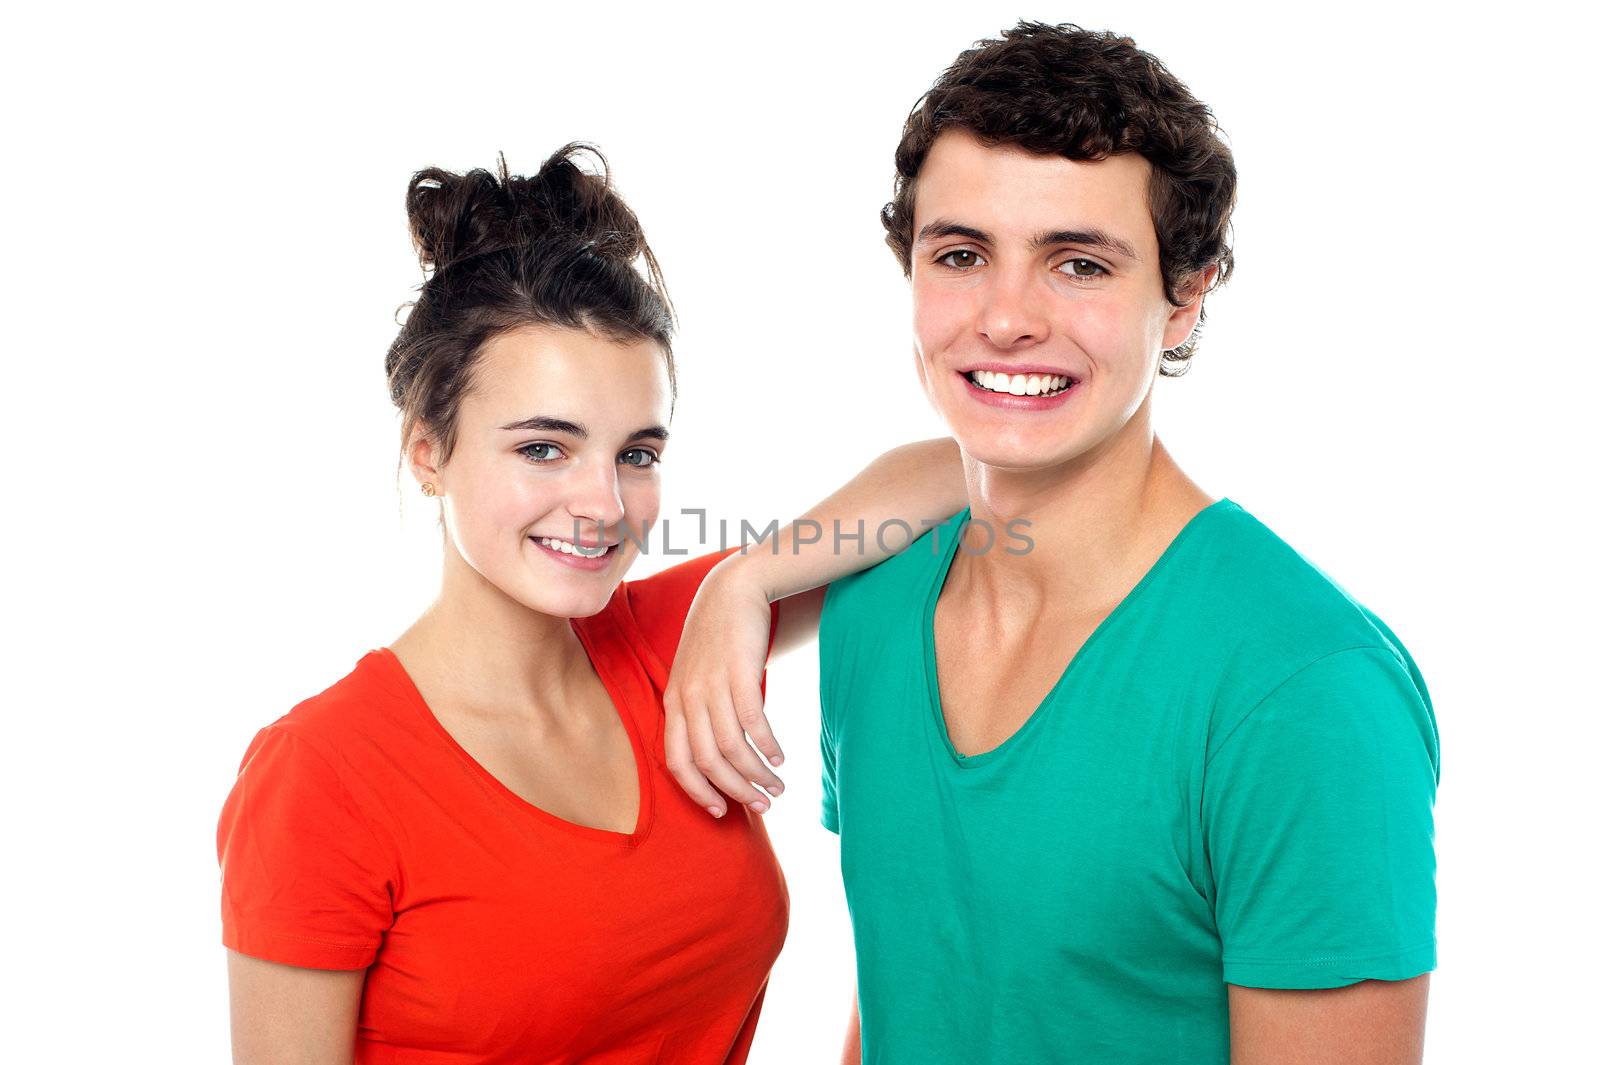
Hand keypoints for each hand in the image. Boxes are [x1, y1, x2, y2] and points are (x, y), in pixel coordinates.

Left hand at [663, 558, 785, 816]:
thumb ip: (700, 710)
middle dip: (734, 790)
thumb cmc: (719, 637)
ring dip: (756, 773)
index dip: (698, 792)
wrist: (732, 589)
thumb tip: (718, 753)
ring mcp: (711, 684)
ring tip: (778, 786)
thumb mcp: (697, 675)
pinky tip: (780, 755)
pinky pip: (752, 721)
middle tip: (762, 806)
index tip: (722, 811)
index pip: (677, 762)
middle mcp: (687, 697)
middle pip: (706, 761)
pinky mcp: (738, 672)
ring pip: (730, 746)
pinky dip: (766, 745)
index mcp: (673, 701)